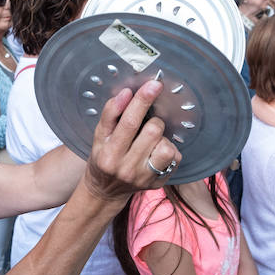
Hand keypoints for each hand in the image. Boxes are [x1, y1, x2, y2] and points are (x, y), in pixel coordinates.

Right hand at [83, 80, 181, 202]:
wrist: (105, 191)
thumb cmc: (103, 157)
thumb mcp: (99, 136)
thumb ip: (111, 113)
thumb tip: (126, 93)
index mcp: (109, 154)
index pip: (129, 123)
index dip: (143, 101)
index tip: (154, 84)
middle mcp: (127, 168)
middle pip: (153, 131)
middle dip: (153, 121)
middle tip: (145, 126)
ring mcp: (144, 178)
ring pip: (167, 146)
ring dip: (162, 138)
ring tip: (151, 142)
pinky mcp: (159, 183)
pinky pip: (175, 158)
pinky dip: (168, 150)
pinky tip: (156, 153)